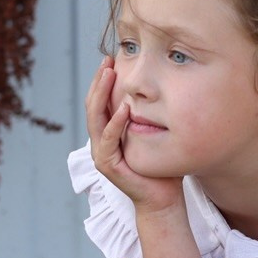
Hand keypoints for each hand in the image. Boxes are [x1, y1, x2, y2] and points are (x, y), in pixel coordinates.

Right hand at [84, 57, 176, 213]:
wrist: (162, 199)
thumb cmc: (161, 166)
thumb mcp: (155, 133)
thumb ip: (152, 114)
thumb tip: (164, 87)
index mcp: (109, 132)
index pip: (101, 100)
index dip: (103, 79)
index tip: (112, 58)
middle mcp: (101, 141)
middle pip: (93, 105)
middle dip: (99, 80)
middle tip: (108, 60)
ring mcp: (102, 153)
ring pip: (95, 118)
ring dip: (102, 94)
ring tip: (110, 74)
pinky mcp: (108, 165)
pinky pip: (109, 140)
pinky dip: (115, 123)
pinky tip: (124, 108)